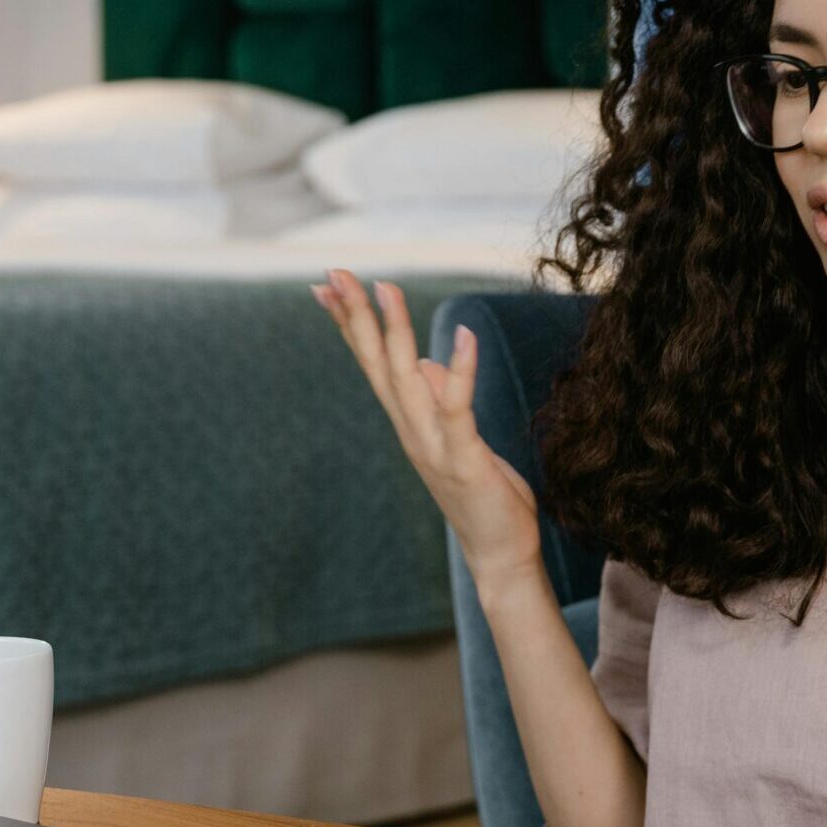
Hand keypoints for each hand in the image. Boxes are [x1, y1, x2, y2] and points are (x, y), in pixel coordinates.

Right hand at [311, 269, 542, 585]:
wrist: (499, 553)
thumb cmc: (482, 496)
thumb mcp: (458, 439)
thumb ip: (437, 400)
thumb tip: (425, 362)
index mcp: (408, 423)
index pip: (372, 364)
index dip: (350, 324)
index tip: (327, 286)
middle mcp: (411, 431)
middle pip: (376, 364)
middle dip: (356, 316)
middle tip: (334, 273)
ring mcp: (433, 445)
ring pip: (404, 379)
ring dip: (394, 332)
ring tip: (386, 286)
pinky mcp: (464, 458)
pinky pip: (456, 407)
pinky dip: (459, 369)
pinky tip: (464, 334)